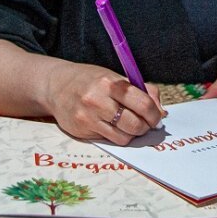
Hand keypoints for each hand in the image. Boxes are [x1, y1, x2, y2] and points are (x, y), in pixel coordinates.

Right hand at [45, 64, 164, 143]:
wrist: (55, 86)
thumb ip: (141, 91)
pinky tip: (114, 127)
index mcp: (111, 83)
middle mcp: (98, 100)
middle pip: (135, 124)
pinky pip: (109, 140)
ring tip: (129, 125)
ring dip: (132, 134)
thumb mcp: (116, 77)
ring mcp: (88, 117)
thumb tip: (161, 111)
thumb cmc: (91, 80)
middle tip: (146, 124)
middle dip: (146, 127)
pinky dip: (117, 136)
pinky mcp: (81, 131)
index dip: (155, 114)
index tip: (157, 117)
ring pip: (124, 137)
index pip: (143, 104)